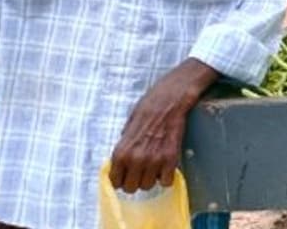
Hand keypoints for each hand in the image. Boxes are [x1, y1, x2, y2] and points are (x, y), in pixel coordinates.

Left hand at [109, 59, 218, 192]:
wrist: (170, 98)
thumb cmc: (148, 106)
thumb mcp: (127, 125)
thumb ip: (124, 145)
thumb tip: (121, 160)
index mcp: (121, 151)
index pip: (114, 182)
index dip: (120, 179)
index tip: (126, 175)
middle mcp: (135, 159)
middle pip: (131, 188)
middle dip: (135, 181)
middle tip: (141, 171)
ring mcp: (154, 160)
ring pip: (149, 186)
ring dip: (151, 179)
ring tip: (154, 167)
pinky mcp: (171, 158)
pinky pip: (166, 181)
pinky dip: (166, 176)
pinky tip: (166, 166)